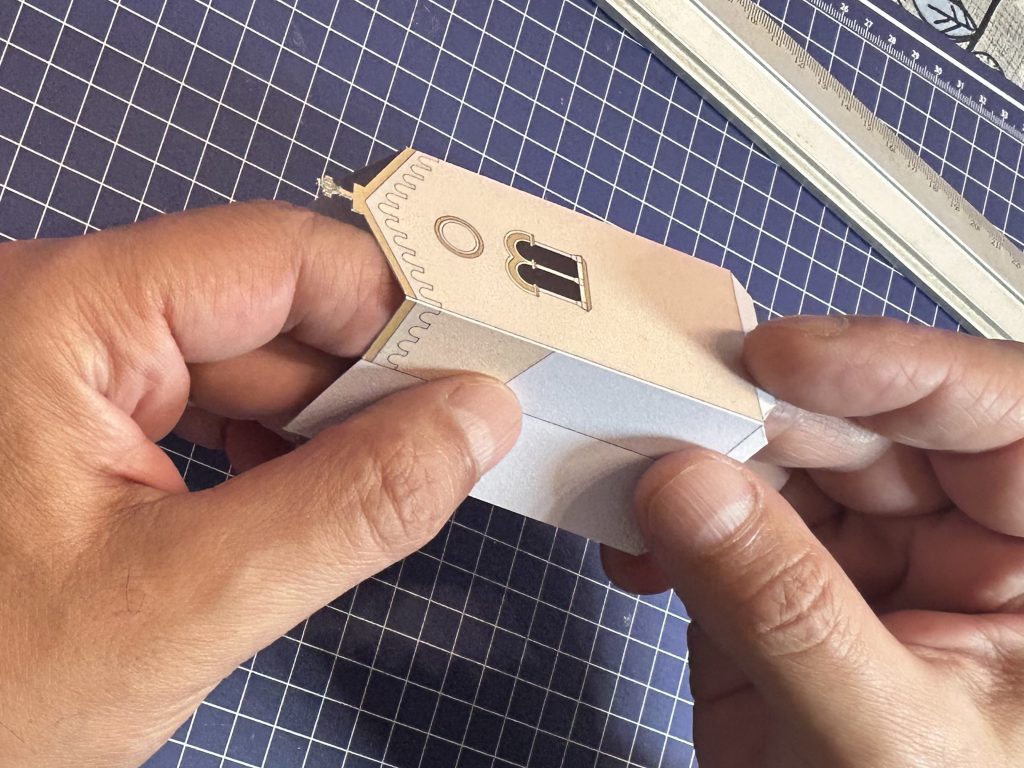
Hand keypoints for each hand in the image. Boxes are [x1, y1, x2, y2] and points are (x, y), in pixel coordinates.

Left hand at [0, 202, 520, 766]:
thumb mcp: (184, 604)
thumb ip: (351, 506)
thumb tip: (476, 420)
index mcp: (55, 314)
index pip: (277, 258)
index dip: (393, 308)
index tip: (478, 369)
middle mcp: (55, 313)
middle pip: (268, 308)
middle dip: (367, 382)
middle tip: (455, 444)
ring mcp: (61, 364)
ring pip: (247, 362)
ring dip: (324, 424)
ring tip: (380, 489)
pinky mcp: (74, 415)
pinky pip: (208, 406)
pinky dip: (274, 450)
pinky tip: (303, 500)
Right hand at [604, 315, 1023, 766]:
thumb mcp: (879, 744)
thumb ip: (786, 610)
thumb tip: (688, 485)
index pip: (1001, 416)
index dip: (898, 369)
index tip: (784, 361)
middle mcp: (961, 543)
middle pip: (866, 429)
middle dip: (764, 424)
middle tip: (673, 423)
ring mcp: (864, 562)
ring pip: (781, 467)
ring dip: (700, 469)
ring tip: (637, 485)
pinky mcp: (781, 587)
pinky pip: (720, 520)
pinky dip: (665, 524)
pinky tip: (633, 546)